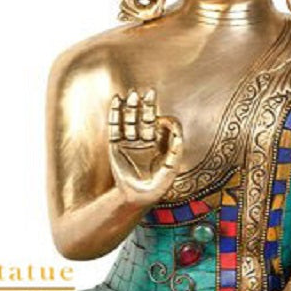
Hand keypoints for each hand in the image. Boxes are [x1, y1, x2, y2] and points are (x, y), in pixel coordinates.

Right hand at [109, 88, 182, 204]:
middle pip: (144, 119)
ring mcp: (128, 143)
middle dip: (146, 106)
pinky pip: (114, 127)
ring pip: (129, 120)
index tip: (163, 119)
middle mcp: (142, 142)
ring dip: (131, 107)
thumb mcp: (172, 167)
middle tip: (148, 92)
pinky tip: (116, 101)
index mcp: (156, 145)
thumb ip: (176, 147)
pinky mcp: (115, 146)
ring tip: (132, 94)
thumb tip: (174, 126)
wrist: (136, 198)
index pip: (158, 125)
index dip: (162, 119)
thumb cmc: (157, 186)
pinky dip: (115, 114)